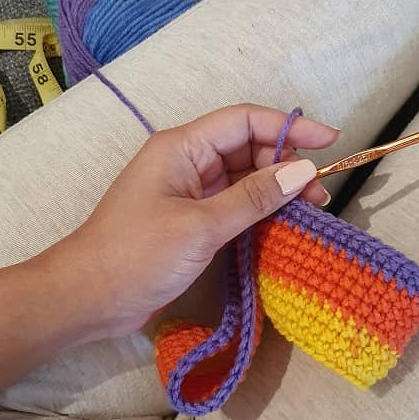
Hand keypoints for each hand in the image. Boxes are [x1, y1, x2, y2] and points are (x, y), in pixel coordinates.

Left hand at [57, 104, 338, 339]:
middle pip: (247, 148)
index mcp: (182, 147)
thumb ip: (254, 197)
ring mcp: (188, 193)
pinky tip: (284, 226)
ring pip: (243, 178)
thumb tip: (303, 170)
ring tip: (311, 211)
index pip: (244, 121)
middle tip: (320, 194)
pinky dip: (260, 211)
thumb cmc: (136, 254)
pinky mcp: (189, 221)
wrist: (87, 298)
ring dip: (276, 190)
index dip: (289, 127)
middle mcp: (187, 162)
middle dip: (287, 164)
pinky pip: (233, 205)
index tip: (331, 140)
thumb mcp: (201, 226)